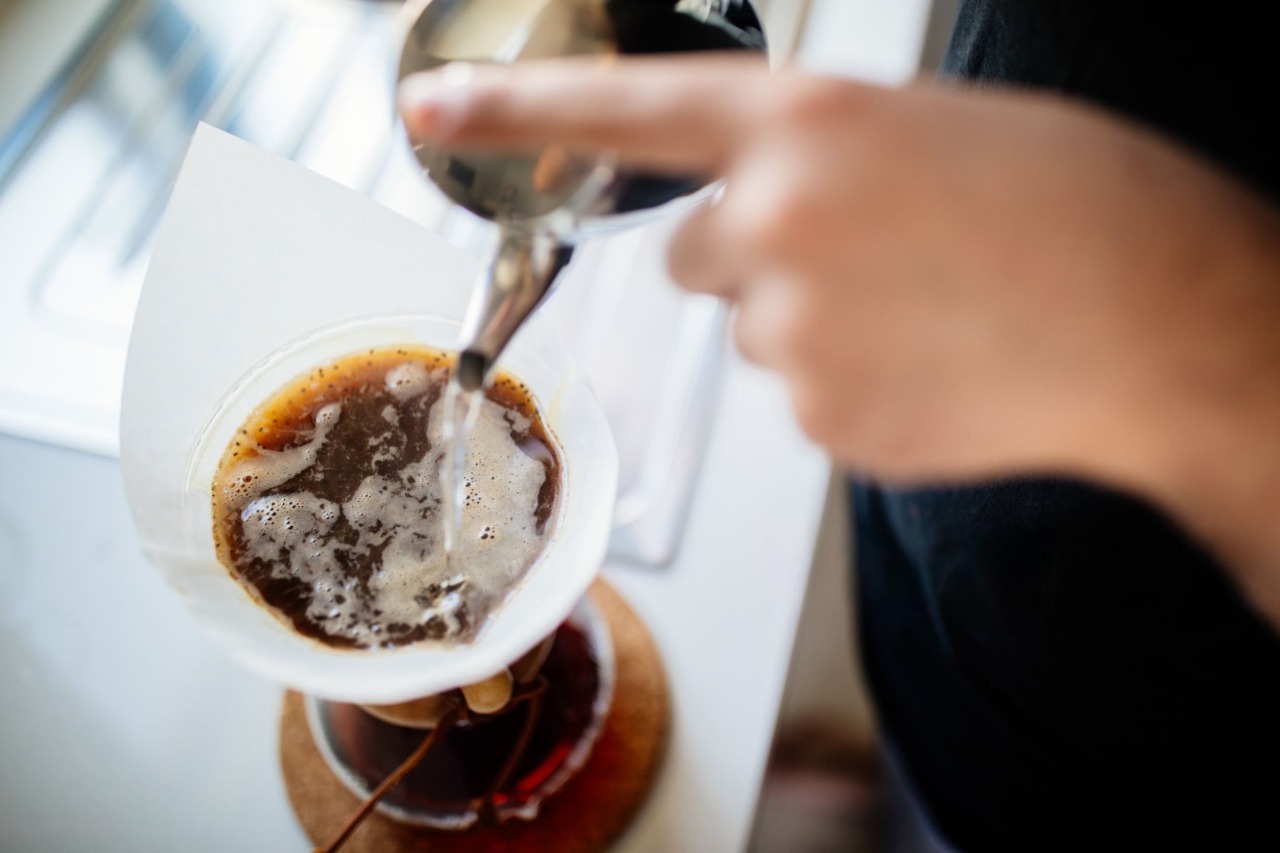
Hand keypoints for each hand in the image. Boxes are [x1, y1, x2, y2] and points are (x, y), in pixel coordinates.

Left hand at [400, 58, 1279, 619]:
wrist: (1166, 329)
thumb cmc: (1082, 210)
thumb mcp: (936, 131)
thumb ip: (822, 158)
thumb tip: (761, 206)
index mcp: (811, 126)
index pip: (632, 105)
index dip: (521, 106)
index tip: (432, 105)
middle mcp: (779, 225)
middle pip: (701, 254)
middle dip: (760, 256)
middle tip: (871, 257)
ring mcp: (793, 335)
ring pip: (760, 330)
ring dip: (821, 322)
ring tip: (929, 310)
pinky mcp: (821, 422)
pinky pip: (806, 397)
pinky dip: (856, 383)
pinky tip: (934, 365)